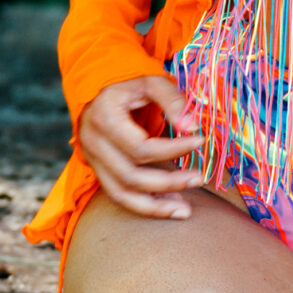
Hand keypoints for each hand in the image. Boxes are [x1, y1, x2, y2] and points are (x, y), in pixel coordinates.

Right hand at [78, 74, 204, 220]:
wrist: (97, 93)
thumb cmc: (129, 86)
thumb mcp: (151, 82)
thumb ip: (172, 100)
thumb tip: (193, 126)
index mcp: (104, 117)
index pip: (140, 147)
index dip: (173, 149)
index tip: (200, 141)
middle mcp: (93, 143)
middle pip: (131, 175)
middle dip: (168, 182)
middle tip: (199, 178)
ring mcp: (93, 160)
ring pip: (122, 194)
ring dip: (156, 206)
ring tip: (186, 210)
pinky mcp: (98, 171)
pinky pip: (120, 196)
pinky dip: (145, 206)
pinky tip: (170, 207)